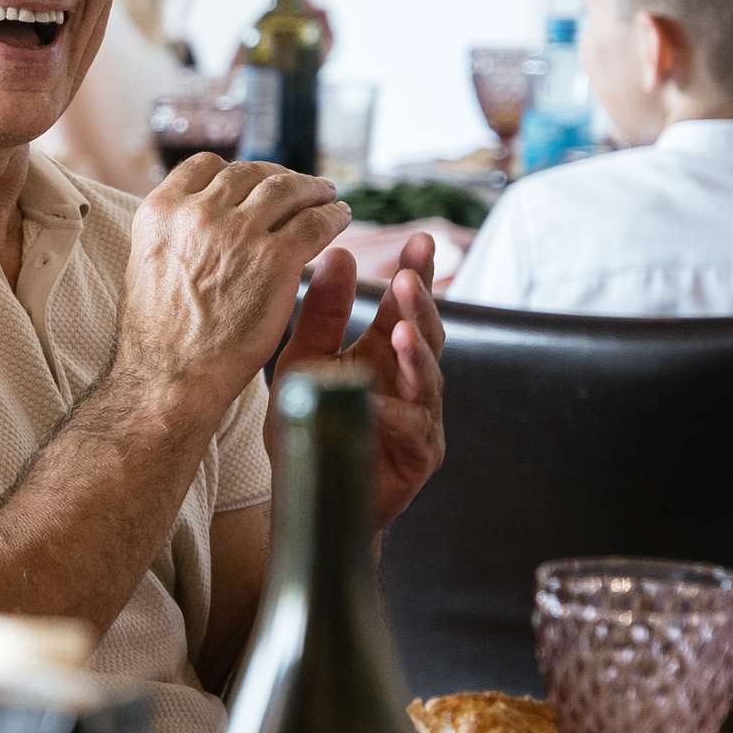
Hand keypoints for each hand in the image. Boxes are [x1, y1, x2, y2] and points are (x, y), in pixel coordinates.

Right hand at [118, 156, 351, 407]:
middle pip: (249, 173)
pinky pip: (315, 222)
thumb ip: (173, 233)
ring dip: (311, 188)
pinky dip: (332, 215)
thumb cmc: (159, 336)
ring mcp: (238, 233)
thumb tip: (196, 221)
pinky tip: (339, 218)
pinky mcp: (275, 258)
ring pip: (286, 189)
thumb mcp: (146, 264)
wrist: (171, 375)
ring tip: (325, 194)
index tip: (250, 180)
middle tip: (296, 186)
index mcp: (161, 212)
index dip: (234, 171)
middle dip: (277, 176)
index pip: (204, 166)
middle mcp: (197, 214)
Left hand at [272, 231, 446, 525]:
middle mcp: (409, 381)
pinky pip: (412, 430)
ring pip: (428, 380)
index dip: (415, 275)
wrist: (306, 491)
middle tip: (408, 280)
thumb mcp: (304, 360)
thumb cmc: (310, 424)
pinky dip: (395, 413)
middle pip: (426, 335)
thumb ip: (321, 313)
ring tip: (402, 331)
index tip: (420, 241)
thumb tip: (337, 253)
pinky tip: (377, 401)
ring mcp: (421, 418)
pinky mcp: (420, 455)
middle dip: (419, 307)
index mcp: (382, 353)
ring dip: (416, 355)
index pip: (403, 307)